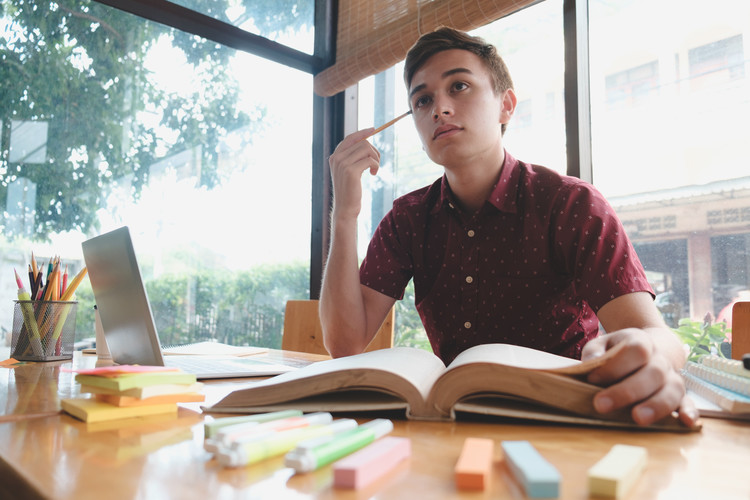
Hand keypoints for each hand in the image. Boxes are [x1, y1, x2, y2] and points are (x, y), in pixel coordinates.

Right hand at [328, 128, 379, 219]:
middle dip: (374, 151)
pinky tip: (374, 174)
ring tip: (375, 169)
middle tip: (376, 163)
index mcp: (335, 157)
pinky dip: (376, 166)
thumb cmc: (350, 191)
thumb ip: (352, 158)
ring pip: (367, 149)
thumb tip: (366, 143)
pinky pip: (370, 160)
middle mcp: (337, 158)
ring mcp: (343, 164)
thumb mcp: (349, 172)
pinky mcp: (351, 171)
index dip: (362, 133)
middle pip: (362, 142)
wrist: (345, 208)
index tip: (373, 129)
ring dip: (376, 158)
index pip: (350, 138)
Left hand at [582, 329, 698, 427]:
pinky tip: (685, 422)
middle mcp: (660, 360)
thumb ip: (595, 352)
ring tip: (637, 418)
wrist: (647, 350)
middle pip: (652, 373)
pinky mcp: (680, 395)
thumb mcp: (602, 344)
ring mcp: (673, 377)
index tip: (592, 380)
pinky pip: (688, 402)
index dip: (615, 366)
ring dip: (655, 405)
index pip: (635, 350)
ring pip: (671, 390)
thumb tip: (591, 364)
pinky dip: (689, 412)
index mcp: (641, 342)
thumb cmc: (618, 351)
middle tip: (601, 405)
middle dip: (626, 391)